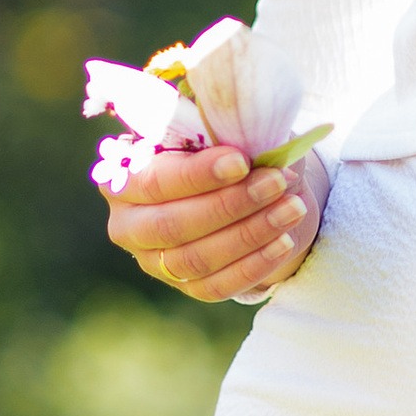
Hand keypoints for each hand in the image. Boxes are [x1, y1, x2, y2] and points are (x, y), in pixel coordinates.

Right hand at [103, 141, 323, 302]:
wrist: (232, 187)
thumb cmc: (218, 147)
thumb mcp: (216, 129)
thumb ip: (223, 131)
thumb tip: (257, 144)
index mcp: (122, 177)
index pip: (156, 182)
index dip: (198, 175)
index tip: (242, 161)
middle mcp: (126, 224)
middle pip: (173, 225)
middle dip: (231, 205)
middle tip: (277, 182)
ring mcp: (152, 261)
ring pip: (197, 258)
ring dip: (251, 233)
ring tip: (293, 208)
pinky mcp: (182, 285)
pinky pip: (216, 286)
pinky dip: (254, 265)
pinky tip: (285, 242)